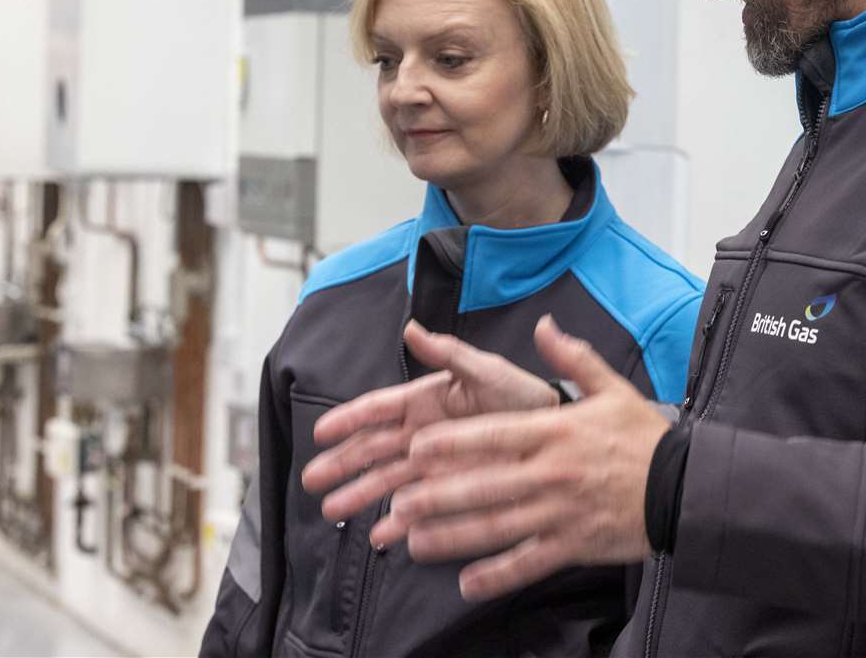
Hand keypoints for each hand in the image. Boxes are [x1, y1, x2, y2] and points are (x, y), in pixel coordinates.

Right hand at [300, 320, 558, 520]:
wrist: (553, 430)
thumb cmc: (520, 394)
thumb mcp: (486, 369)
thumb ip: (448, 353)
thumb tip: (411, 328)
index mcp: (423, 399)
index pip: (377, 409)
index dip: (348, 419)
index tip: (320, 432)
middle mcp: (420, 433)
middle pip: (371, 450)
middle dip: (341, 465)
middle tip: (311, 481)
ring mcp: (432, 464)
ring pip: (386, 480)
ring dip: (360, 495)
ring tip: (332, 511)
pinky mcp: (448, 490)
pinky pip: (417, 507)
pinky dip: (399, 522)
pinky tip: (382, 536)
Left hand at [382, 314, 672, 600]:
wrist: (684, 485)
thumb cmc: (644, 437)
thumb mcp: (612, 388)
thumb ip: (573, 359)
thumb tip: (545, 326)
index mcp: (555, 432)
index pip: (493, 436)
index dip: (451, 443)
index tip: (416, 447)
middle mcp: (552, 473)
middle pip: (484, 485)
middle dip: (437, 495)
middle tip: (399, 502)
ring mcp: (560, 513)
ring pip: (497, 527)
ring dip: (453, 537)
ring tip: (415, 542)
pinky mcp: (573, 545)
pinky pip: (528, 563)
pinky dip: (496, 576)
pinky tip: (466, 583)